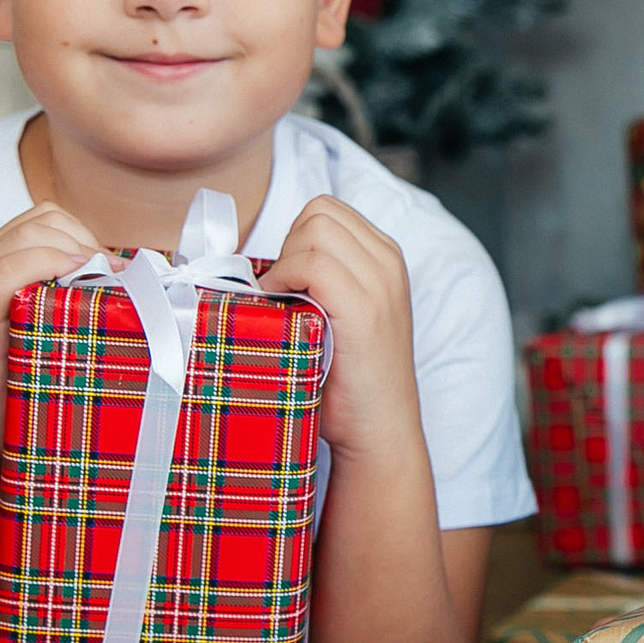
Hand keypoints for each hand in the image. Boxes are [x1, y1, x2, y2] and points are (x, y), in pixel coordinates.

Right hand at [0, 202, 102, 473]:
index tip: (117, 274)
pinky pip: (8, 268)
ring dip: (78, 251)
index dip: (88, 237)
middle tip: (116, 284)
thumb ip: (67, 307)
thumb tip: (133, 295)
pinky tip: (77, 282)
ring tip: (106, 287)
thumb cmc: (9, 391)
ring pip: (30, 234)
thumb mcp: (41, 334)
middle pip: (44, 220)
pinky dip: (49, 264)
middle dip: (88, 242)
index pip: (47, 220)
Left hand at [257, 196, 418, 456]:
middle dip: (289, 245)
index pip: (326, 210)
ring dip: (285, 262)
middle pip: (318, 212)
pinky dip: (285, 279)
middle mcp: (388, 262)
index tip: (287, 281)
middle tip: (284, 293)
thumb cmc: (347, 380)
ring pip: (315, 229)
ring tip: (284, 303)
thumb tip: (255, 265)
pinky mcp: (365, 308)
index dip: (295, 238)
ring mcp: (380, 282)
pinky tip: (283, 310)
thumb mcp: (342, 314)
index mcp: (385, 258)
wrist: (379, 431)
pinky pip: (314, 263)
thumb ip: (320, 279)